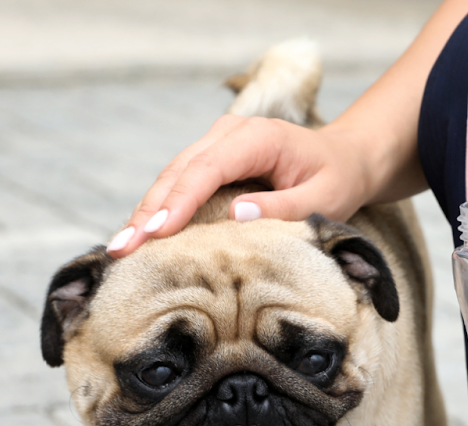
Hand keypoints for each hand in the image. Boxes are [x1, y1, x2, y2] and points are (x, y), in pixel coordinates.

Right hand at [105, 116, 373, 256]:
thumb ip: (284, 208)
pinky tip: (139, 236)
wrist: (346, 158)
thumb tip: (236, 215)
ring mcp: (218, 143)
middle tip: (122, 249)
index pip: (207, 169)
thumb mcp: (325, 199)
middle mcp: (230, 134)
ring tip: (121, 248)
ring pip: (172, 177)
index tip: (155, 232)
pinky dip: (159, 209)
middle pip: (179, 172)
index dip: (178, 201)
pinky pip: (180, 184)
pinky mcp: (212, 159)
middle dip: (148, 212)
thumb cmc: (338, 179)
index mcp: (258, 137)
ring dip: (146, 213)